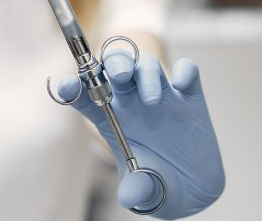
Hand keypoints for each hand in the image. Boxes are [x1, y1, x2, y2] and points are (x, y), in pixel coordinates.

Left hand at [59, 51, 224, 218]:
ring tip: (152, 99)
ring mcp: (161, 94)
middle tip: (120, 76)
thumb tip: (129, 197)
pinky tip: (182, 85)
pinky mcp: (189, 95)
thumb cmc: (157, 181)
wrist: (192, 188)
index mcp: (109, 118)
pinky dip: (185, 71)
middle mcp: (131, 100)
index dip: (73, 87)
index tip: (68, 87)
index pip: (84, 95)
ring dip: (147, 72)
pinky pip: (186, 70)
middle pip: (115, 67)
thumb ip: (136, 190)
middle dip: (115, 64)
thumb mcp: (144, 190)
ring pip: (147, 64)